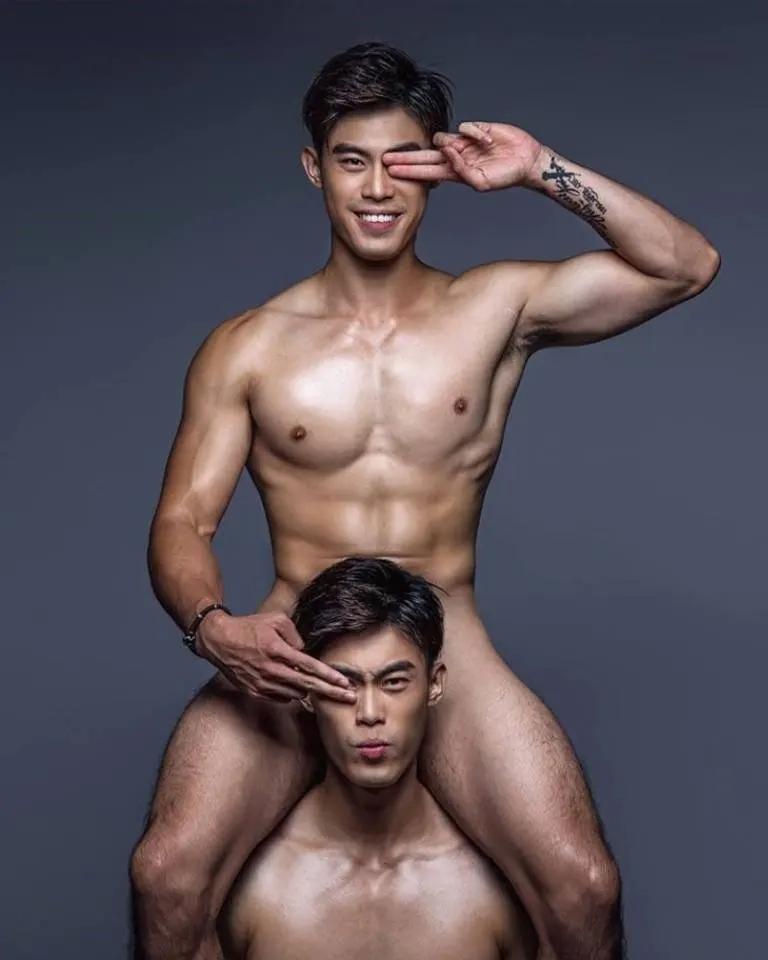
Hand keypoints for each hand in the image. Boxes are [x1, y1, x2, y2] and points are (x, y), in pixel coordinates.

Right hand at [197, 610, 355, 703]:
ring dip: (308, 690)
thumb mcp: (276, 620)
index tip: (346, 684)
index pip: (310, 667)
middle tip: (350, 698)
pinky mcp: (254, 692)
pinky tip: (294, 686)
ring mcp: (262, 683)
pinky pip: (280, 698)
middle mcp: (271, 670)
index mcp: (278, 650)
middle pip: (308, 686)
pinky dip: (290, 693)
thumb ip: (295, 634)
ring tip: (318, 686)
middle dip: (331, 693)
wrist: (219, 640)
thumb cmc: (249, 627)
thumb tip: (305, 651)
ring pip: (295, 694)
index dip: (330, 676)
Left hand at [384, 121, 543, 191]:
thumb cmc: (504, 176)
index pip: (425, 173)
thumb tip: (447, 151)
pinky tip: (488, 142)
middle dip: (405, 157)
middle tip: (384, 158)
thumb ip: (462, 171)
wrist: (525, 161)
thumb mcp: (481, 183)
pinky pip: (464, 127)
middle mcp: (455, 157)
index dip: (408, 171)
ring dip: (451, 144)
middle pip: (424, 156)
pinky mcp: (473, 129)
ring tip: (472, 151)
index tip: (390, 172)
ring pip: (442, 137)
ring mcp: (462, 142)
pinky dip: (474, 134)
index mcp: (454, 173)